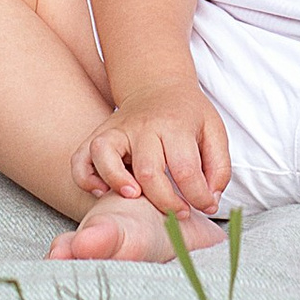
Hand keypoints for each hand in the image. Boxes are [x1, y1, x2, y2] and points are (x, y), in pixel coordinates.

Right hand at [73, 78, 230, 224]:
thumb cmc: (187, 116)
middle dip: (164, 200)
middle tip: (178, 213)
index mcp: (175, 125)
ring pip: (104, 154)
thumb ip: (219, 168)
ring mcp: (116, 129)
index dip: (198, 196)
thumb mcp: (214, 132)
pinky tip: (101, 191)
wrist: (157, 86)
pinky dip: (84, 177)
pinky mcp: (99, 135)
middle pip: (147, 168)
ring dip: (116, 181)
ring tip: (133, 197)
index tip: (204, 206)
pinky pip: (80, 157)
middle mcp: (143, 126)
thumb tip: (209, 201)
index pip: (185, 168)